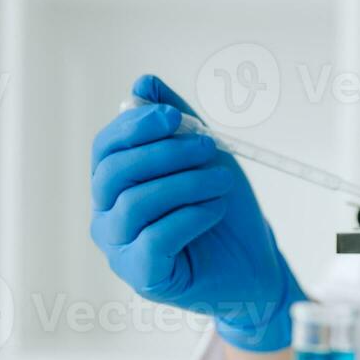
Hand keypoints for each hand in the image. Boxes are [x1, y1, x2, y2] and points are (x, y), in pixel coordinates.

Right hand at [90, 75, 304, 350]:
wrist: (253, 265)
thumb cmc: (222, 210)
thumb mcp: (204, 158)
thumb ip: (174, 122)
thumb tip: (143, 83)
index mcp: (115, 184)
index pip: (106, 147)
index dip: (136, 126)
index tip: (176, 116)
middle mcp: (107, 216)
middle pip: (113, 173)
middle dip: (163, 152)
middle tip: (210, 146)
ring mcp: (120, 249)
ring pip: (135, 203)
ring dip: (186, 183)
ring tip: (222, 181)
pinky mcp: (143, 276)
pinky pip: (154, 238)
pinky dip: (191, 216)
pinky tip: (215, 210)